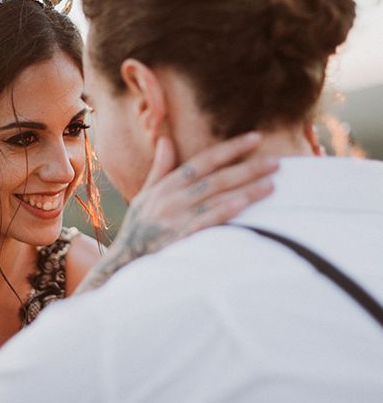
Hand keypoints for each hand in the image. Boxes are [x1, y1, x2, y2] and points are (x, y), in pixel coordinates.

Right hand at [77, 132, 277, 292]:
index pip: (202, 161)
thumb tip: (166, 139)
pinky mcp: (181, 238)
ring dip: (246, 189)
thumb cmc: (138, 230)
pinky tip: (245, 202)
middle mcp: (171, 199)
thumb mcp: (145, 197)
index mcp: (165, 186)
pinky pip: (208, 220)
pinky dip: (226, 210)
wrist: (124, 264)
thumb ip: (160, 169)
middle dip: (247, 167)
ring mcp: (176, 218)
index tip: (255, 138)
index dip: (229, 149)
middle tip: (277, 161)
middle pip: (215, 178)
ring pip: (216, 197)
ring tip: (273, 182)